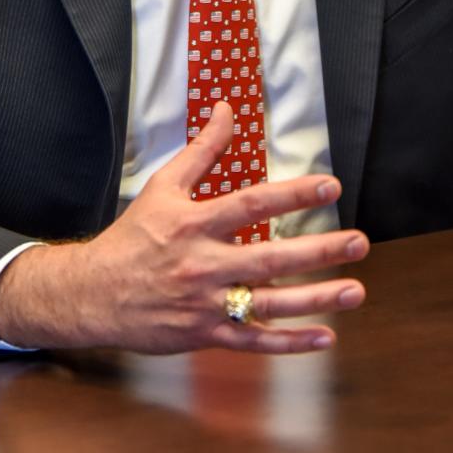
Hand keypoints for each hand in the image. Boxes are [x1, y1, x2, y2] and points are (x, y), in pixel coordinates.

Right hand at [0, 100, 368, 352]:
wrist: (94, 294)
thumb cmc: (132, 236)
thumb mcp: (163, 187)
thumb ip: (202, 150)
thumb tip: (227, 109)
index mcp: (194, 224)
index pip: (251, 205)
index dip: (291, 194)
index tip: (329, 186)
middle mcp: (204, 264)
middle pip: (270, 258)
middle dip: (319, 250)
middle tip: (359, 242)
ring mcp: (207, 304)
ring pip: (270, 303)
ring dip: (316, 299)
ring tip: (355, 290)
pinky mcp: (206, 335)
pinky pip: (255, 341)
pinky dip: (291, 342)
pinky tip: (326, 335)